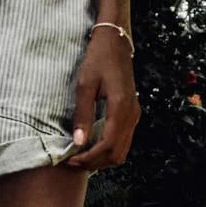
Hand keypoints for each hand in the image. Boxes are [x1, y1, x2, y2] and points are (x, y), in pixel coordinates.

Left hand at [64, 26, 137, 170]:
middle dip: (95, 162)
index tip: (70, 160)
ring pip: (122, 150)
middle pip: (117, 154)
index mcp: (121, 108)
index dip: (89, 158)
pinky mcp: (132, 113)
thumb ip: (82, 114)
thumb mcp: (85, 85)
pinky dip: (108, 149)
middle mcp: (132, 115)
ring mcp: (134, 115)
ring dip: (102, 159)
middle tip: (73, 162)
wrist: (115, 43)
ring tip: (81, 156)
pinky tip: (92, 145)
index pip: (107, 146)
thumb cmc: (97, 60)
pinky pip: (123, 141)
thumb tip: (79, 142)